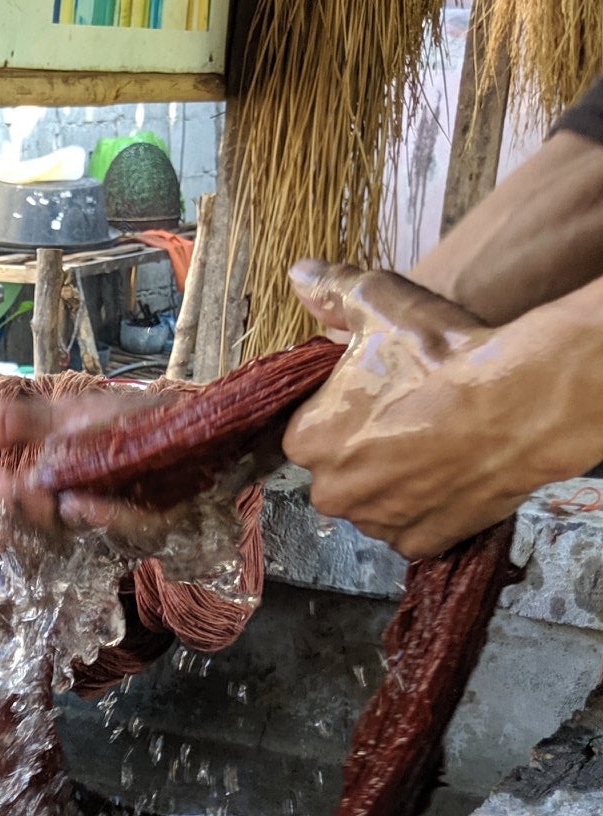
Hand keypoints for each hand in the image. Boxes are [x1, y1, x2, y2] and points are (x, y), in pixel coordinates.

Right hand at [0, 389, 178, 611]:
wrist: (200, 430)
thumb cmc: (131, 426)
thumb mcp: (70, 416)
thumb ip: (22, 424)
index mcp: (51, 494)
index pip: (5, 518)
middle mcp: (75, 519)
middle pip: (29, 540)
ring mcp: (112, 529)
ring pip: (70, 541)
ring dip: (42, 527)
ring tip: (18, 505)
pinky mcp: (152, 529)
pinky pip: (126, 529)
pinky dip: (103, 518)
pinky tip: (79, 506)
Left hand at [282, 261, 571, 558]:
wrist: (517, 401)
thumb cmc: (444, 355)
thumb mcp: (381, 304)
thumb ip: (333, 291)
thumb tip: (299, 275)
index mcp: (308, 440)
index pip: (309, 431)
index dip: (343, 411)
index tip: (375, 395)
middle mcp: (331, 491)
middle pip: (340, 470)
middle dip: (366, 450)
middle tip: (409, 417)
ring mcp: (376, 522)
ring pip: (376, 500)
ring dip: (397, 479)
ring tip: (435, 442)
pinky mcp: (419, 540)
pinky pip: (412, 526)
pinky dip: (428, 506)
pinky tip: (450, 472)